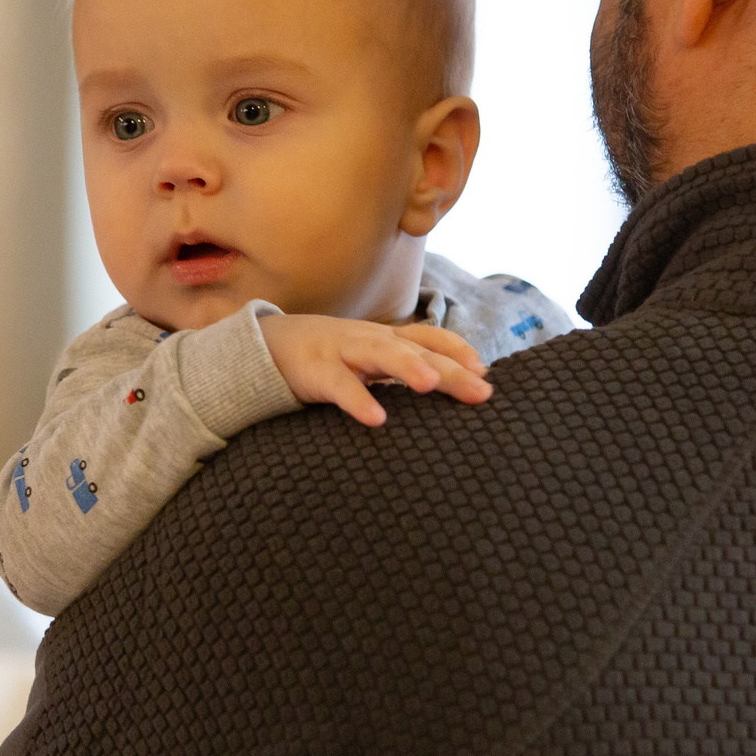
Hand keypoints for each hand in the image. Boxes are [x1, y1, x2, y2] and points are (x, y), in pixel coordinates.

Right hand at [259, 315, 493, 426]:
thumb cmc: (331, 356)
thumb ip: (404, 366)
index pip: (431, 336)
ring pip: (380, 354)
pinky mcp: (317, 371)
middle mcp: (371, 339)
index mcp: (387, 337)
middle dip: (451, 368)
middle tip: (482, 391)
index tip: (485, 372)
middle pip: (417, 349)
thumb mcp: (371, 356)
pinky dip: (359, 401)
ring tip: (431, 383)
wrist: (270, 344)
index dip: (459, 351)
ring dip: (408, 366)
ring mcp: (344, 351)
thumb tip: (452, 387)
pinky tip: (377, 419)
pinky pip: (340, 386)